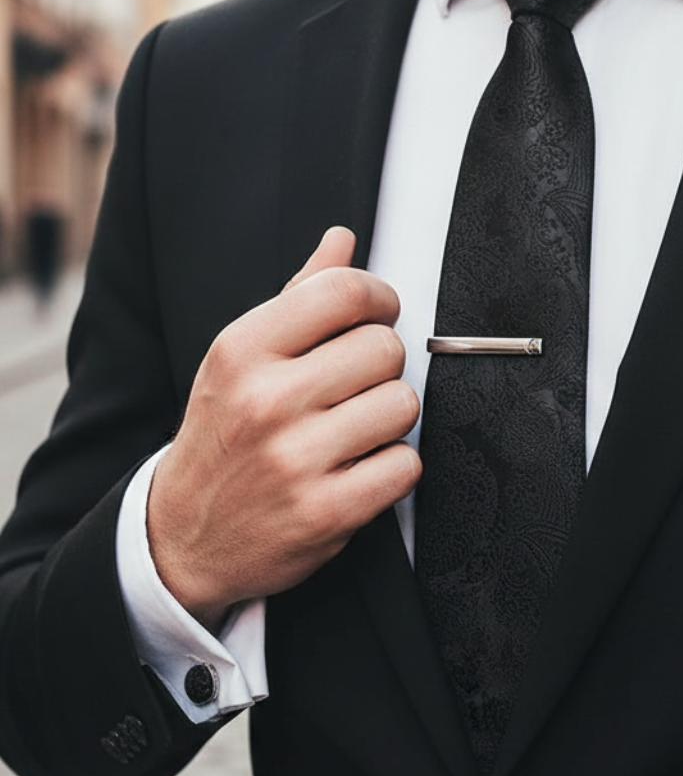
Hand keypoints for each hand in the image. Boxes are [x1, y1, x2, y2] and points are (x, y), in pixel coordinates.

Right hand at [147, 227, 421, 631]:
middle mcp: (267, 400)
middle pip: (386, 348)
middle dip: (382, 366)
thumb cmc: (224, 435)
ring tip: (354, 430)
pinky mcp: (326, 512)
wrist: (184, 536)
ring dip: (390, 419)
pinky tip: (359, 469)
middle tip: (355, 387)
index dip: (379, 299)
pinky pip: (405, 465)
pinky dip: (393, 468)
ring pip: (404, 405)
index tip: (377, 316)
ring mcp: (296, 459)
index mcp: (243, 350)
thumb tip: (342, 239)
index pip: (345, 292)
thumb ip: (297, 297)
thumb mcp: (240, 360)